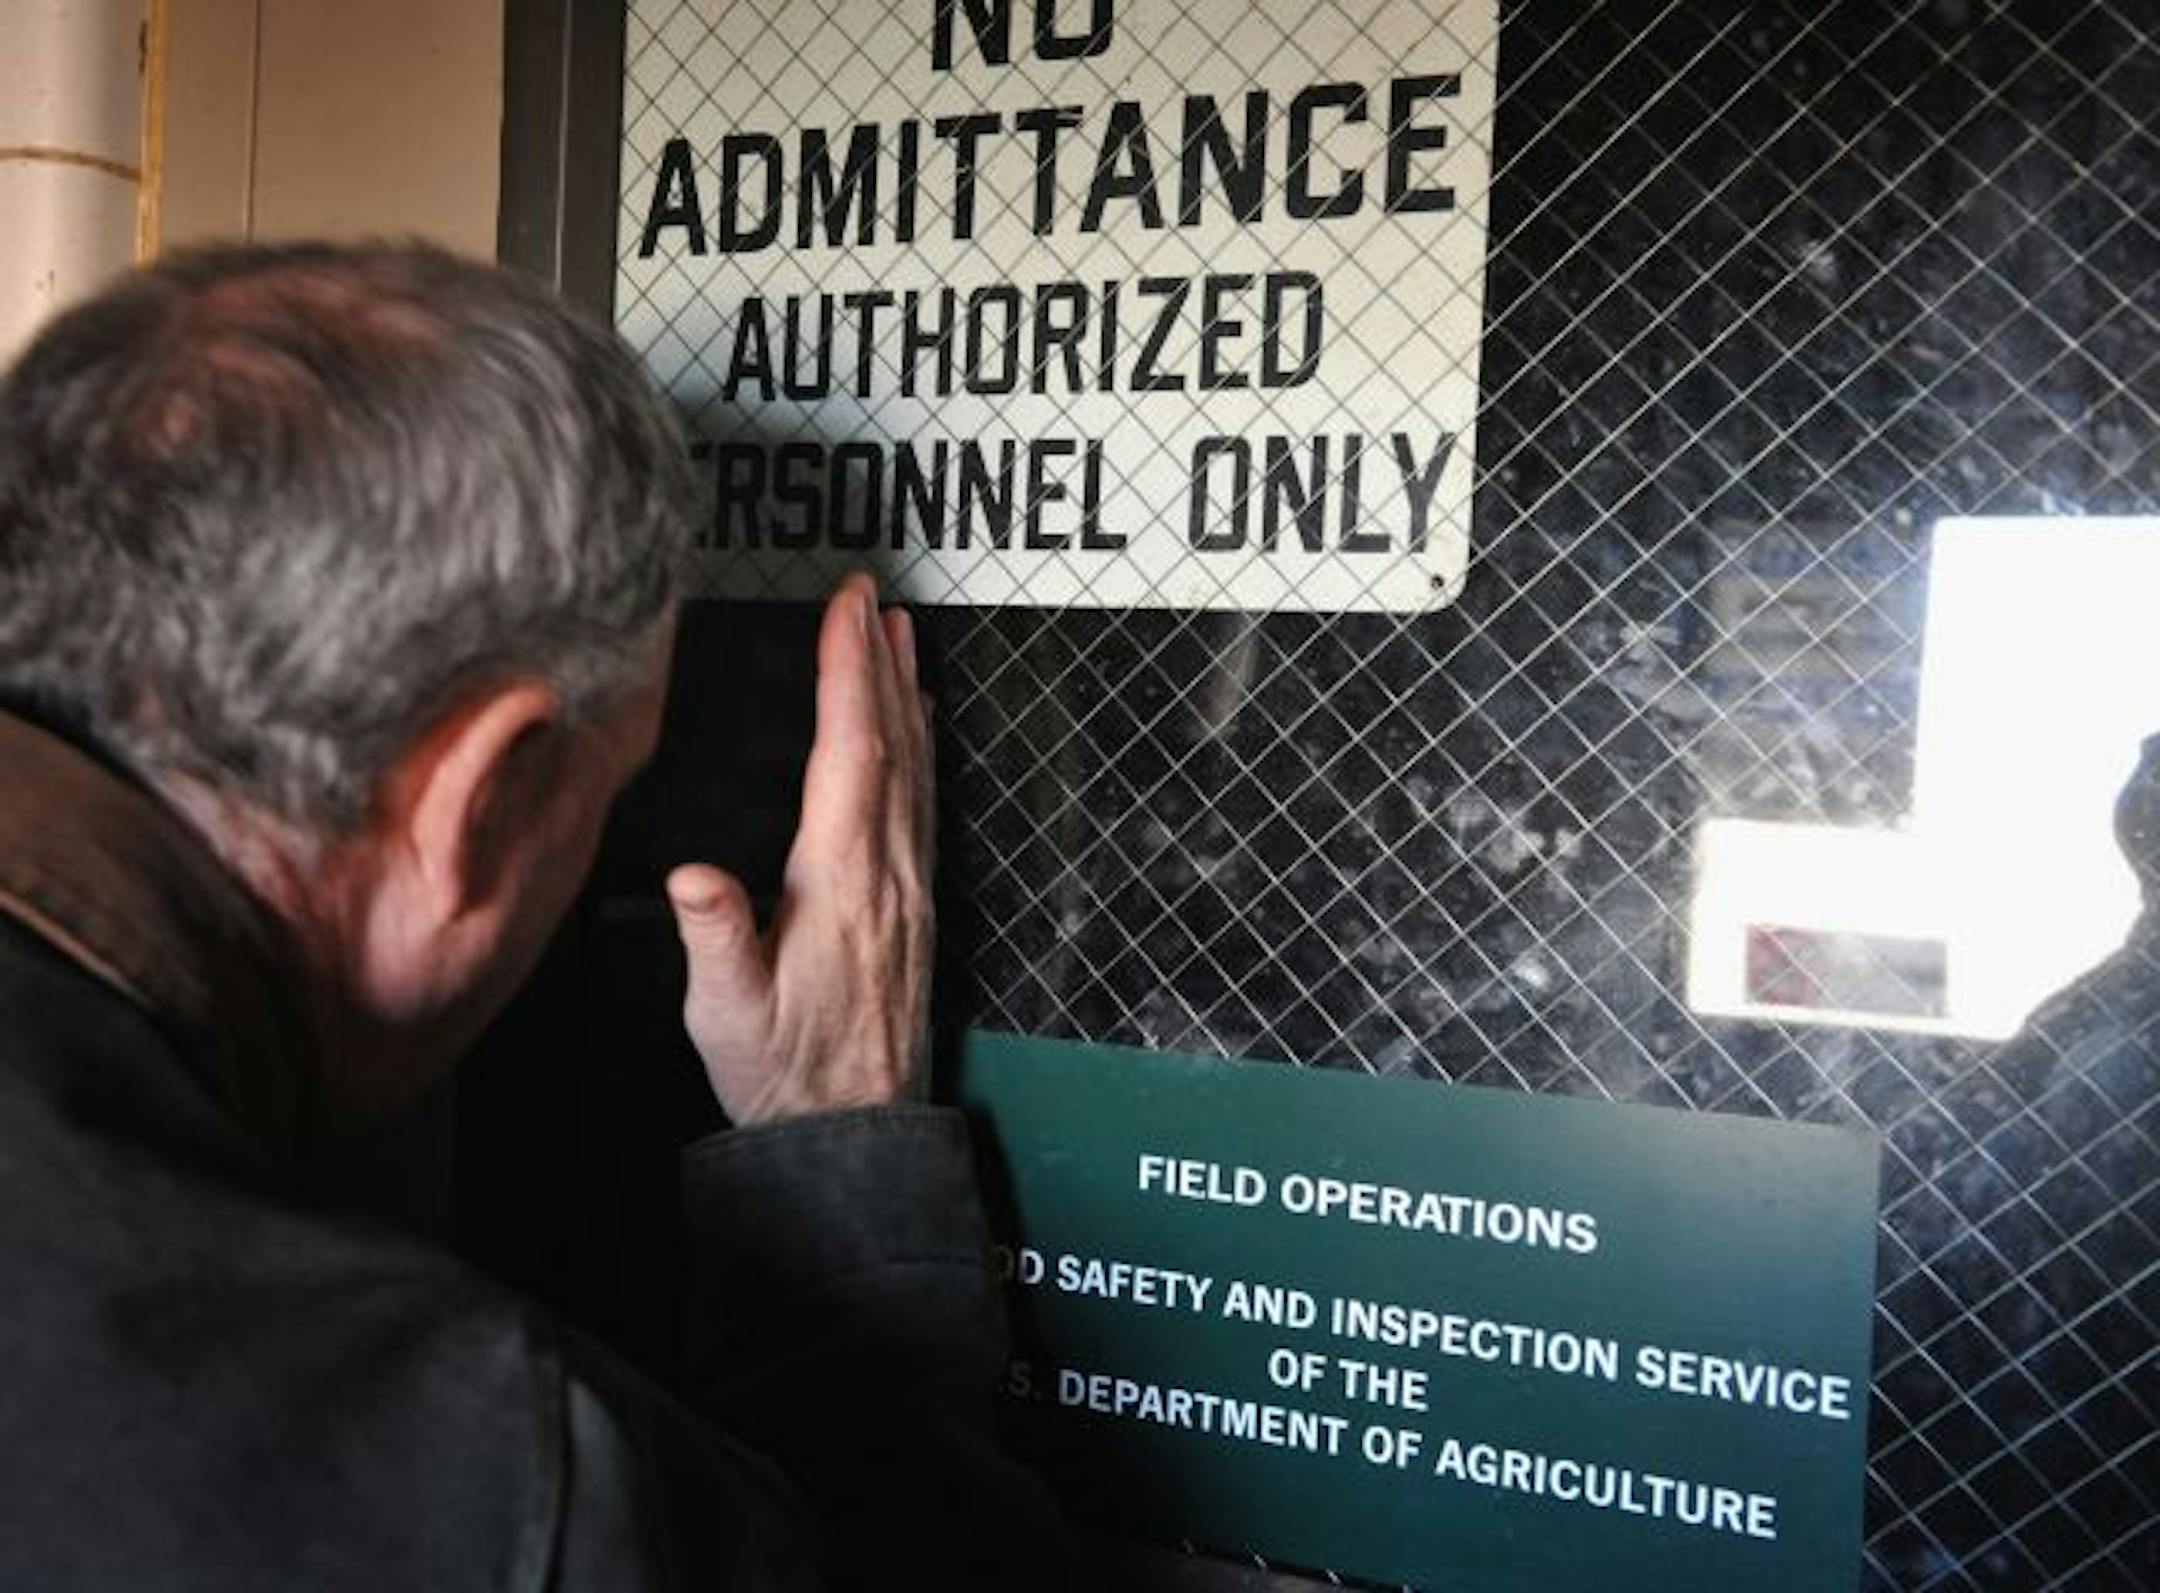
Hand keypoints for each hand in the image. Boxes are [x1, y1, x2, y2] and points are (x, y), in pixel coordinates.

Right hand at [666, 574, 934, 1122]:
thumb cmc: (784, 1071)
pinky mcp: (914, 905)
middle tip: (870, 595)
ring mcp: (910, 886)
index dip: (847, 673)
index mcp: (841, 882)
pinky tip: (913, 730)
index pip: (851, 753)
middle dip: (877, 661)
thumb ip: (716, 938)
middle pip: (892, 743)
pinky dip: (919, 748)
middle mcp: (889, 872)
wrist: (853, 1131)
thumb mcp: (728, 1013)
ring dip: (906, 695)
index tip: (845, 609)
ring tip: (898, 636)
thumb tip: (693, 876)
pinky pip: (923, 802)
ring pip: (917, 768)